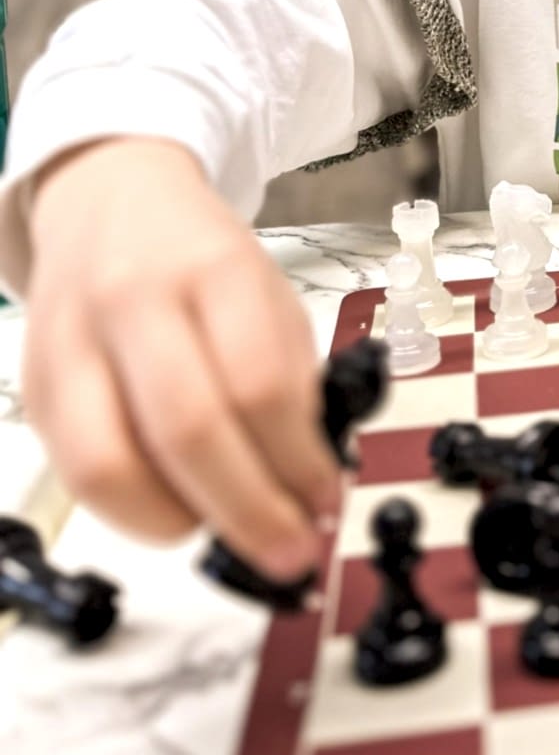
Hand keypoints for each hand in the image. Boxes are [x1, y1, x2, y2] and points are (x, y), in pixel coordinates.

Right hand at [22, 139, 341, 581]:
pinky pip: (79, 476)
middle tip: (288, 552)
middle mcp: (133, 302)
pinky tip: (179, 510)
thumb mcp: (268, 296)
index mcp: (213, 270)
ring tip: (228, 534)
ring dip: (181, 523)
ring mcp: (72, 346)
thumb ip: (290, 381)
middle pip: (187, 430)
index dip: (297, 461)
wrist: (107, 202)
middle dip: (247, 511)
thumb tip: (312, 483)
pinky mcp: (35, 389)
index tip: (326, 502)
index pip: (258, 383)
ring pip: (111, 466)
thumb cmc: (202, 260)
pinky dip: (135, 513)